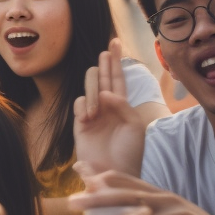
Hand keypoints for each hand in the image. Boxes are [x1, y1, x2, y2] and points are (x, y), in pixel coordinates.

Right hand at [73, 39, 145, 175]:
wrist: (114, 173)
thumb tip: (105, 92)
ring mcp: (92, 113)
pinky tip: (89, 117)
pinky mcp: (79, 123)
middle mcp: (106, 106)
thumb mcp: (135, 126)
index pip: (118, 78)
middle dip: (105, 63)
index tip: (115, 42)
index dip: (117, 61)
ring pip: (89, 86)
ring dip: (94, 92)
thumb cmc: (130, 152)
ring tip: (97, 111)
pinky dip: (85, 106)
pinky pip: (79, 103)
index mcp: (122, 105)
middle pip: (102, 76)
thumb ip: (122, 105)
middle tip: (106, 52)